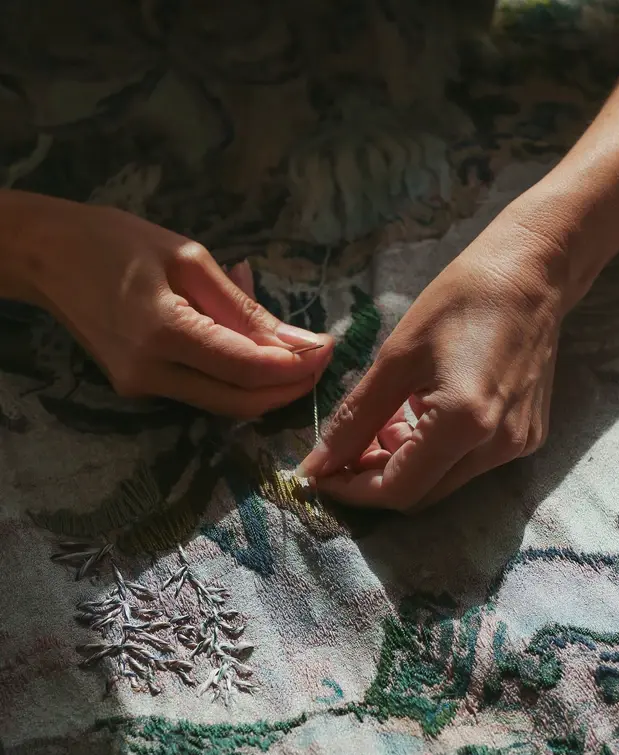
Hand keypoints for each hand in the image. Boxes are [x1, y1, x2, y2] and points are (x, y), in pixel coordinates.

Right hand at [25, 196, 332, 416]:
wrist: (45, 256)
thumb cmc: (116, 240)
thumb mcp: (188, 258)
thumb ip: (244, 308)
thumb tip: (299, 342)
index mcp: (164, 332)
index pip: (248, 367)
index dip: (296, 365)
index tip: (328, 347)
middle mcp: (150, 373)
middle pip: (241, 402)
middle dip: (289, 387)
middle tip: (319, 357)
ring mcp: (140, 388)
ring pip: (223, 404)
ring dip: (265, 386)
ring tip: (290, 348)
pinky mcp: (136, 390)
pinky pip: (201, 392)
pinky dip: (233, 376)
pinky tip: (245, 344)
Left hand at [299, 205, 568, 509]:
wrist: (532, 274)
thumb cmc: (461, 301)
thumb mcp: (396, 357)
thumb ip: (356, 418)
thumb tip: (319, 464)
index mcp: (464, 424)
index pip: (397, 489)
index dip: (352, 490)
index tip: (319, 474)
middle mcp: (497, 447)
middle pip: (420, 495)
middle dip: (374, 479)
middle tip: (344, 449)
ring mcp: (517, 447)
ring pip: (442, 483)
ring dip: (402, 465)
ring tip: (385, 422)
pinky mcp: (527, 439)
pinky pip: (467, 465)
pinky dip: (433, 454)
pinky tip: (419, 417)